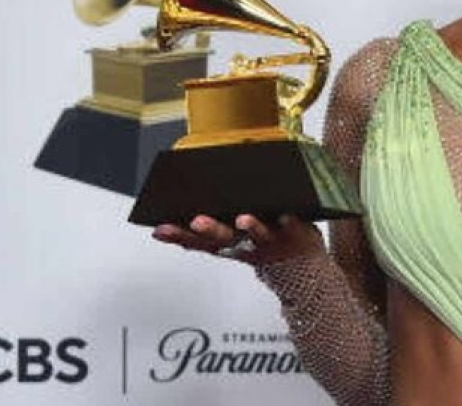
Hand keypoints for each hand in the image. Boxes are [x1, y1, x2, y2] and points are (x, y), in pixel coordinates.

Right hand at [151, 214, 324, 264]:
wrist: (300, 263)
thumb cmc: (262, 242)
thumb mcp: (233, 239)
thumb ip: (213, 228)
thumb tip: (191, 198)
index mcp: (227, 242)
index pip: (198, 241)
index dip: (178, 235)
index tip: (161, 229)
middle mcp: (246, 243)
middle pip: (224, 237)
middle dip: (209, 229)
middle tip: (196, 221)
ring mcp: (269, 239)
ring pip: (257, 233)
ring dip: (250, 226)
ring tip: (243, 219)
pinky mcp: (294, 233)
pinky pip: (292, 226)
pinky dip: (289, 222)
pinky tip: (287, 216)